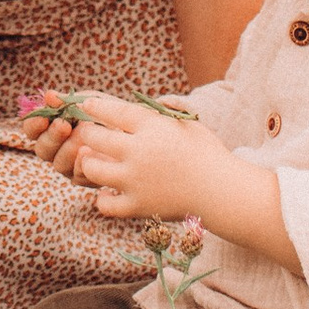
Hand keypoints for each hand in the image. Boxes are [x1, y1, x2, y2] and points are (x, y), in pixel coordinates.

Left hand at [40, 90, 233, 227]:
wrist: (222, 192)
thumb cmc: (208, 153)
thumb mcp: (188, 123)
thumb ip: (164, 112)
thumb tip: (147, 102)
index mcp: (153, 127)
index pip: (113, 111)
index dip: (95, 107)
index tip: (86, 106)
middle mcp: (139, 152)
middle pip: (95, 137)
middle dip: (88, 133)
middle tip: (88, 134)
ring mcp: (136, 181)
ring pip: (92, 169)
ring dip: (90, 164)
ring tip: (94, 162)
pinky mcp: (138, 206)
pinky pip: (105, 204)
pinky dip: (103, 198)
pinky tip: (109, 191)